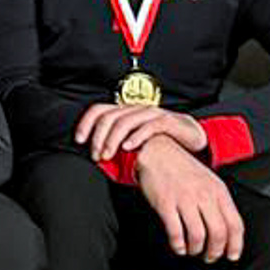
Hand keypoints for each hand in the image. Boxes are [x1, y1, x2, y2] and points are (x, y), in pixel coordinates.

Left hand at [75, 102, 206, 162]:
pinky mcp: (166, 121)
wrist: (190, 137)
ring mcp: (151, 114)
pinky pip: (148, 126)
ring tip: (108, 155)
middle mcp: (135, 109)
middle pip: (108, 117)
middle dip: (98, 137)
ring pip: (125, 121)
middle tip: (96, 155)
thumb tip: (98, 159)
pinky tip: (128, 148)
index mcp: (125, 112)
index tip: (78, 140)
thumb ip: (117, 147)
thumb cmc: (161, 141)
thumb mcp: (134, 142)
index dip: (85, 123)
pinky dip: (136, 137)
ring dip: (112, 139)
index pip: (98, 110)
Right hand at [133, 135, 244, 261]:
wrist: (158, 151)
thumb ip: (219, 203)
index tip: (231, 255)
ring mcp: (184, 199)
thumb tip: (227, 231)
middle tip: (209, 257)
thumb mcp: (209, 181)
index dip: (235, 245)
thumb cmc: (183, 168)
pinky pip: (175, 231)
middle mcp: (204, 195)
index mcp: (218, 191)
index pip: (235, 224)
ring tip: (192, 250)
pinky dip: (178, 244)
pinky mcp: (165, 203)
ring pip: (198, 235)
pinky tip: (178, 246)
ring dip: (196, 250)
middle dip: (215, 252)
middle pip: (218, 233)